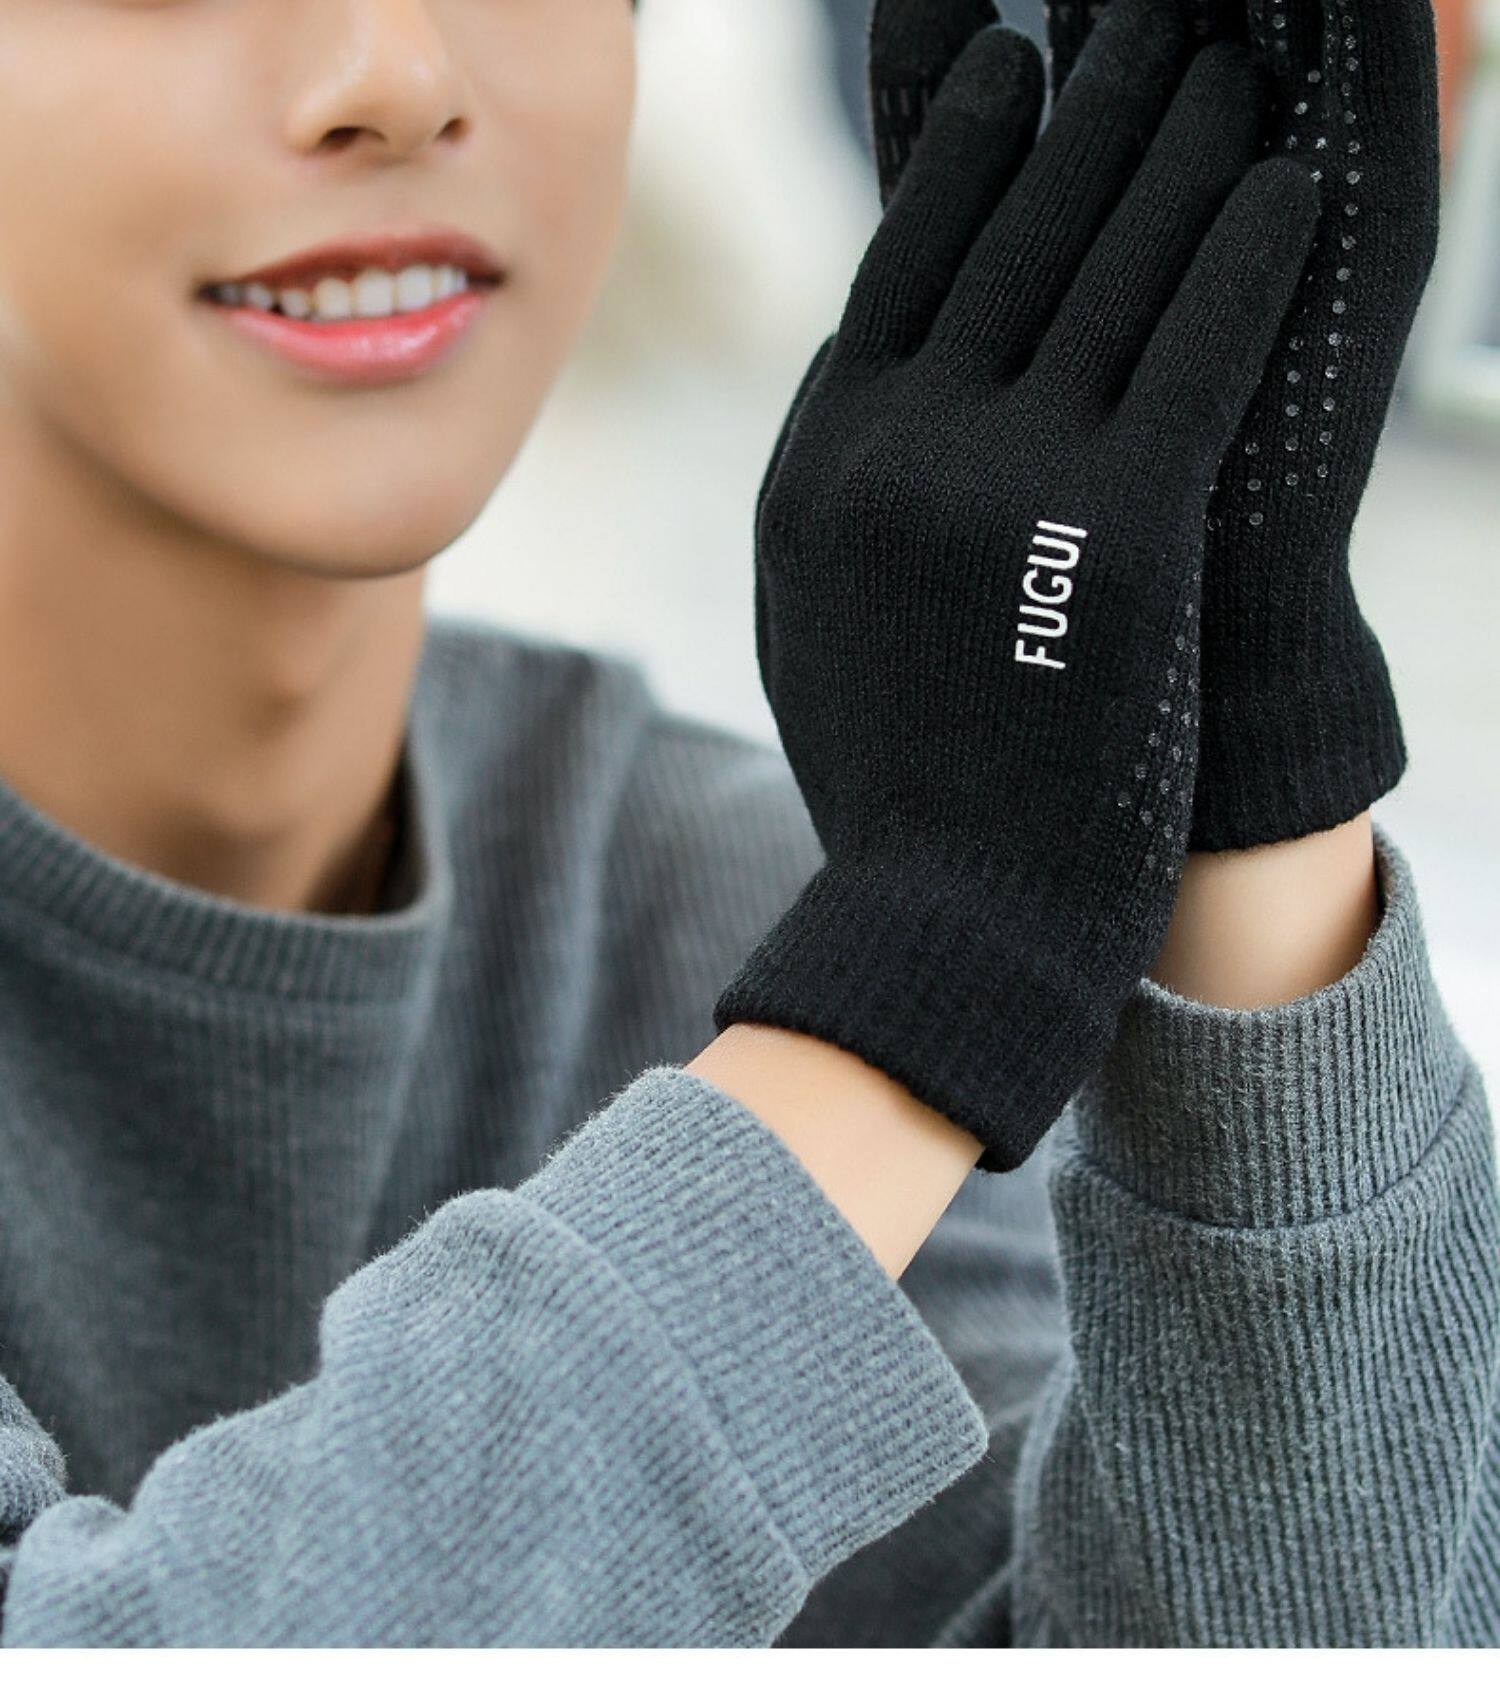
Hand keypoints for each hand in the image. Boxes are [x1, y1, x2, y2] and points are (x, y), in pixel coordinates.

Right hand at [872, 0, 1441, 849]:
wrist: (947, 920)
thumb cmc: (895, 777)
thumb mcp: (816, 617)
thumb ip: (832, 485)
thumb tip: (858, 368)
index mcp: (822, 462)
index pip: (902, 259)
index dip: (970, 146)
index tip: (1021, 66)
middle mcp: (896, 449)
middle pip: (1010, 231)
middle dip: (1093, 107)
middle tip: (1152, 21)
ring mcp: (1002, 485)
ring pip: (1108, 268)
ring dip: (1183, 148)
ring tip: (1232, 64)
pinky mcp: (1117, 537)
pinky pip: (1193, 352)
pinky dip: (1247, 256)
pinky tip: (1292, 185)